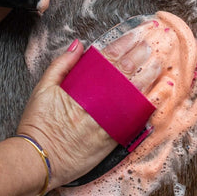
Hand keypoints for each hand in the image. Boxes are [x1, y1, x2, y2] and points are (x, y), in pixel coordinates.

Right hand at [17, 37, 161, 188]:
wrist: (39, 159)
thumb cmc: (38, 124)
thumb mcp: (43, 87)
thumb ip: (62, 64)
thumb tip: (78, 45)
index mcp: (83, 84)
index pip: (109, 57)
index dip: (124, 44)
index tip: (135, 36)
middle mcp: (99, 99)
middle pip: (125, 71)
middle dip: (140, 56)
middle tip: (150, 46)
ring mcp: (108, 118)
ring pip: (135, 92)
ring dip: (148, 77)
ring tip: (158, 66)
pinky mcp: (113, 137)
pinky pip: (135, 118)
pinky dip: (147, 105)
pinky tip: (156, 96)